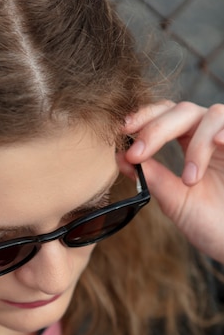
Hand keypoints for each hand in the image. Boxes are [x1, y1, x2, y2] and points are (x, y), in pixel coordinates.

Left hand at [118, 101, 223, 263]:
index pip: (166, 116)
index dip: (144, 117)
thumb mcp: (176, 201)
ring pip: (212, 115)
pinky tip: (219, 144)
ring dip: (196, 145)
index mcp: (192, 143)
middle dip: (156, 129)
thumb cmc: (213, 223)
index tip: (122, 130)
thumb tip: (120, 157)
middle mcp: (212, 136)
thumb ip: (152, 177)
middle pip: (183, 110)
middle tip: (138, 153)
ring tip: (191, 180)